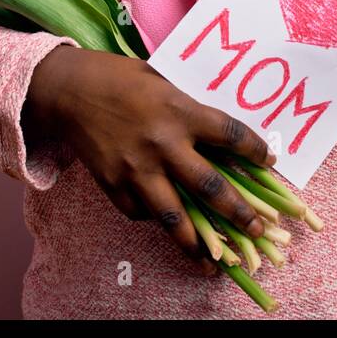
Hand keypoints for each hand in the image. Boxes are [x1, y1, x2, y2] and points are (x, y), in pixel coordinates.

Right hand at [24, 45, 275, 275]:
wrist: (68, 89)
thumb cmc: (119, 78)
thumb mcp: (162, 84)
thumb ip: (188, 112)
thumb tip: (218, 141)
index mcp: (179, 112)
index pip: (230, 135)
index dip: (254, 150)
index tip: (268, 161)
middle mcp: (162, 144)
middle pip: (209, 186)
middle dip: (238, 212)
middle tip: (256, 229)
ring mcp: (136, 169)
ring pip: (173, 217)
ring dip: (198, 242)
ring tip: (215, 259)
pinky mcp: (113, 185)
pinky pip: (140, 212)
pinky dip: (155, 220)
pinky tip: (167, 225)